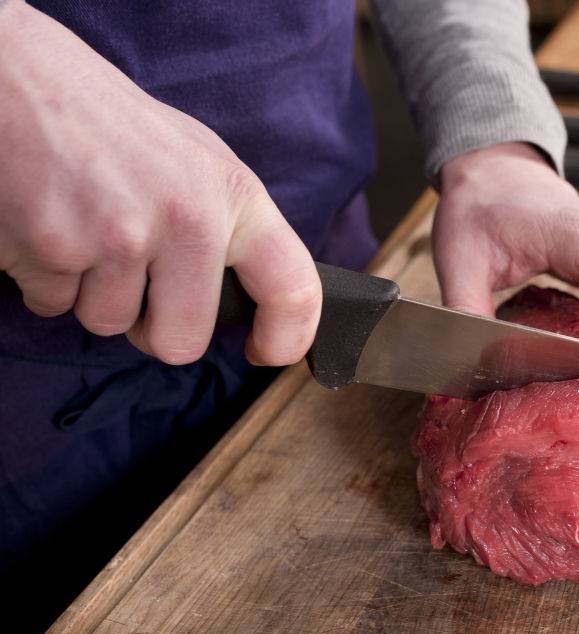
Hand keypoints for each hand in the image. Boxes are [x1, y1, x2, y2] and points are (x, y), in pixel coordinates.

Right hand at [0, 1, 319, 365]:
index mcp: (232, 196)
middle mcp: (186, 219)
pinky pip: (54, 306)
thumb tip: (254, 297)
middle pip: (181, 342)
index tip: (267, 351)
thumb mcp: (198, 161)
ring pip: (109, 325)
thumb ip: (230, 228)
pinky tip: (49, 223)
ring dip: (92, 294)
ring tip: (85, 228)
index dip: (287, 336)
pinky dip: (47, 279)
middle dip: (154, 329)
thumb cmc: (115, 127)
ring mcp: (118, 236)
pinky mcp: (53, 248)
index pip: (292, 286)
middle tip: (137, 284)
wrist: (20, 77)